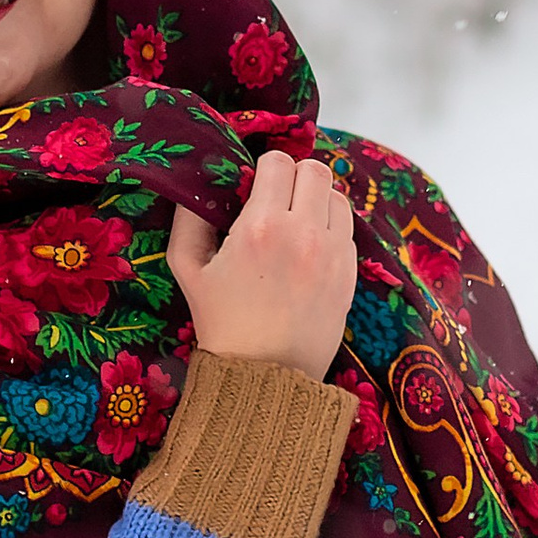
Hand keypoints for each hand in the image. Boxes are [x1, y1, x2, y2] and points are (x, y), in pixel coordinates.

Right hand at [168, 153, 358, 380]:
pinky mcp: (350, 273)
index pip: (277, 162)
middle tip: (278, 200)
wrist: (264, 375)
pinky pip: (347, 229)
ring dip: (317, 200)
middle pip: (315, 170)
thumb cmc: (221, 323)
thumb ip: (189, 218)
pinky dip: (330, 229)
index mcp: (261, 226)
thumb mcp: (188, 268)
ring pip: (337, 196)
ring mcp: (332, 253)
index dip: (264, 168)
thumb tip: (198, 184)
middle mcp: (303, 233)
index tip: (255, 186)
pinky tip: (308, 249)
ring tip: (296, 223)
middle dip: (295, 177)